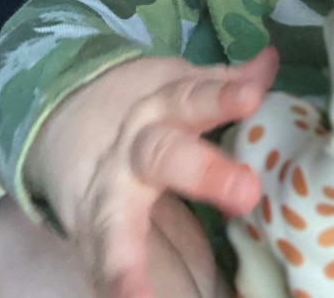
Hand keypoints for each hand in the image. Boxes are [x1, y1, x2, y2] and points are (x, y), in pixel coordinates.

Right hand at [24, 47, 277, 297]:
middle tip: (247, 191)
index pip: (197, 96)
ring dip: (128, 260)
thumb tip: (269, 60)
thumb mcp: (178, 86)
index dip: (225, 95)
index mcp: (164, 107)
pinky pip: (101, 262)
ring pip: (116, 221)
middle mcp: (137, 148)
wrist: (64, 113)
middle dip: (204, 173)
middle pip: (166, 154)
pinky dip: (115, 284)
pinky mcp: (91, 232)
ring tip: (136, 296)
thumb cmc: (145, 109)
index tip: (253, 96)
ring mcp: (109, 193)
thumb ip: (222, 82)